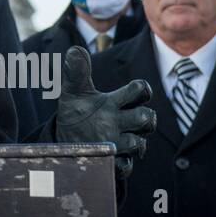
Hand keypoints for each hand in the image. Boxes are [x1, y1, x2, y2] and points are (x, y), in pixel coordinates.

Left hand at [55, 46, 155, 179]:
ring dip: (131, 141)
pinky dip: (120, 163)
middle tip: (123, 117)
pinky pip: (125, 167)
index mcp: (116, 102)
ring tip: (110, 138)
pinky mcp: (114, 162)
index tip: (136, 89)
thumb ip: (76, 72)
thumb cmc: (78, 113)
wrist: (67, 140)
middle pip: (148, 118)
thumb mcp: (74, 91)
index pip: (139, 91)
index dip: (142, 89)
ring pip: (139, 143)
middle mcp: (122, 122)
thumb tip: (75, 49)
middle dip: (144, 117)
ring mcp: (120, 143)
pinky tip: (109, 157)